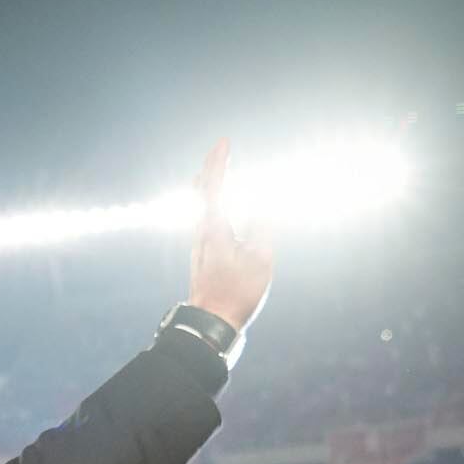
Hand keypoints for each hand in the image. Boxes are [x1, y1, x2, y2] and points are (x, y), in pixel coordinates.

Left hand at [187, 138, 275, 335]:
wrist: (211, 322)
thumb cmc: (237, 293)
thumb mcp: (260, 259)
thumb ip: (262, 227)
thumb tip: (265, 203)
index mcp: (215, 228)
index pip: (214, 185)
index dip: (219, 162)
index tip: (224, 142)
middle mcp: (202, 232)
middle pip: (201, 191)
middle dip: (211, 167)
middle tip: (220, 149)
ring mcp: (199, 244)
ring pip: (199, 205)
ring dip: (207, 183)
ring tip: (212, 170)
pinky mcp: (202, 255)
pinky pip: (203, 218)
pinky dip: (209, 201)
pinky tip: (213, 206)